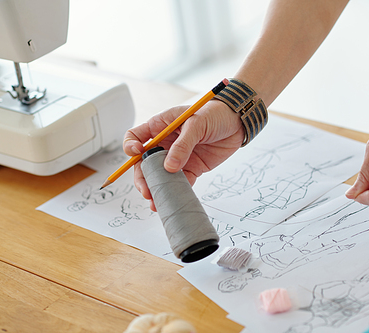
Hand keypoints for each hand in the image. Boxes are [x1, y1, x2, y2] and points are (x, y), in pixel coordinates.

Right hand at [123, 100, 243, 209]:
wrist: (238, 122)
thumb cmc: (214, 113)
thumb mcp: (196, 123)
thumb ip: (183, 144)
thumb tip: (169, 167)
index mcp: (160, 126)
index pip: (135, 137)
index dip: (131, 147)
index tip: (137, 154)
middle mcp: (165, 143)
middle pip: (144, 163)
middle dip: (142, 177)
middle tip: (146, 190)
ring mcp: (178, 157)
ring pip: (160, 176)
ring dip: (156, 189)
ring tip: (155, 201)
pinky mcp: (192, 167)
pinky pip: (180, 182)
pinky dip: (176, 191)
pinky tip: (173, 199)